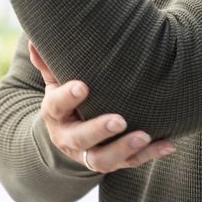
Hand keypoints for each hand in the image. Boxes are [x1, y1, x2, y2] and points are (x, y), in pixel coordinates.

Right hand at [28, 43, 174, 173]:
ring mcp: (89, 154)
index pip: (57, 105)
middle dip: (100, 130)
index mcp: (54, 113)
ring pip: (103, 159)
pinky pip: (130, 162)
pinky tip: (168, 144)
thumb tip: (33, 37)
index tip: (83, 87)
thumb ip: (49, 63)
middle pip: (81, 138)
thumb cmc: (66, 99)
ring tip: (144, 136)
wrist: (67, 135)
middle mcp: (68, 138)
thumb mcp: (54, 82)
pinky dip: (150, 154)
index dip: (68, 96)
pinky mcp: (110, 163)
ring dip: (125, 148)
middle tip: (119, 120)